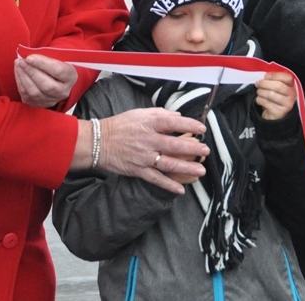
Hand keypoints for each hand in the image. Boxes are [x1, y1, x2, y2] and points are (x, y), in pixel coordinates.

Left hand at [15, 54, 79, 107]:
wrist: (58, 80)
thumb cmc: (56, 66)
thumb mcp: (59, 58)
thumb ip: (46, 57)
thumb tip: (29, 57)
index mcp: (71, 77)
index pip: (58, 70)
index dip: (42, 64)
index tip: (29, 57)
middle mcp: (63, 92)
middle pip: (46, 85)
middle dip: (31, 72)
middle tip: (21, 61)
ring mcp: (51, 100)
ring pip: (34, 92)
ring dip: (23, 77)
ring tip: (18, 64)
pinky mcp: (39, 104)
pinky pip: (26, 95)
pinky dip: (20, 82)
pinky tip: (18, 72)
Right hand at [93, 108, 209, 194]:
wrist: (98, 141)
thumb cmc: (120, 125)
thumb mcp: (140, 113)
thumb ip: (160, 114)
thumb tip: (177, 116)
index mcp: (149, 124)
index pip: (174, 123)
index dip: (190, 125)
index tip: (202, 128)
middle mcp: (148, 140)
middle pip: (175, 145)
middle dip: (193, 149)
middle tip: (206, 151)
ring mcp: (144, 157)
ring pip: (169, 164)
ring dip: (186, 168)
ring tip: (200, 171)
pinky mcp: (138, 170)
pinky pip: (156, 179)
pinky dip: (168, 185)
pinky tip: (181, 190)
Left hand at [255, 72, 296, 119]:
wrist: (274, 115)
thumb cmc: (274, 97)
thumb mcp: (276, 86)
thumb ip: (274, 79)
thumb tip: (266, 75)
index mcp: (292, 85)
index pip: (287, 77)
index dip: (275, 75)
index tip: (266, 76)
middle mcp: (292, 95)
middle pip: (278, 86)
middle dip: (264, 83)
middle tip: (257, 84)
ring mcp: (287, 104)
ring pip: (270, 94)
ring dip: (261, 92)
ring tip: (258, 92)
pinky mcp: (280, 112)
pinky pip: (266, 103)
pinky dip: (259, 100)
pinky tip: (259, 100)